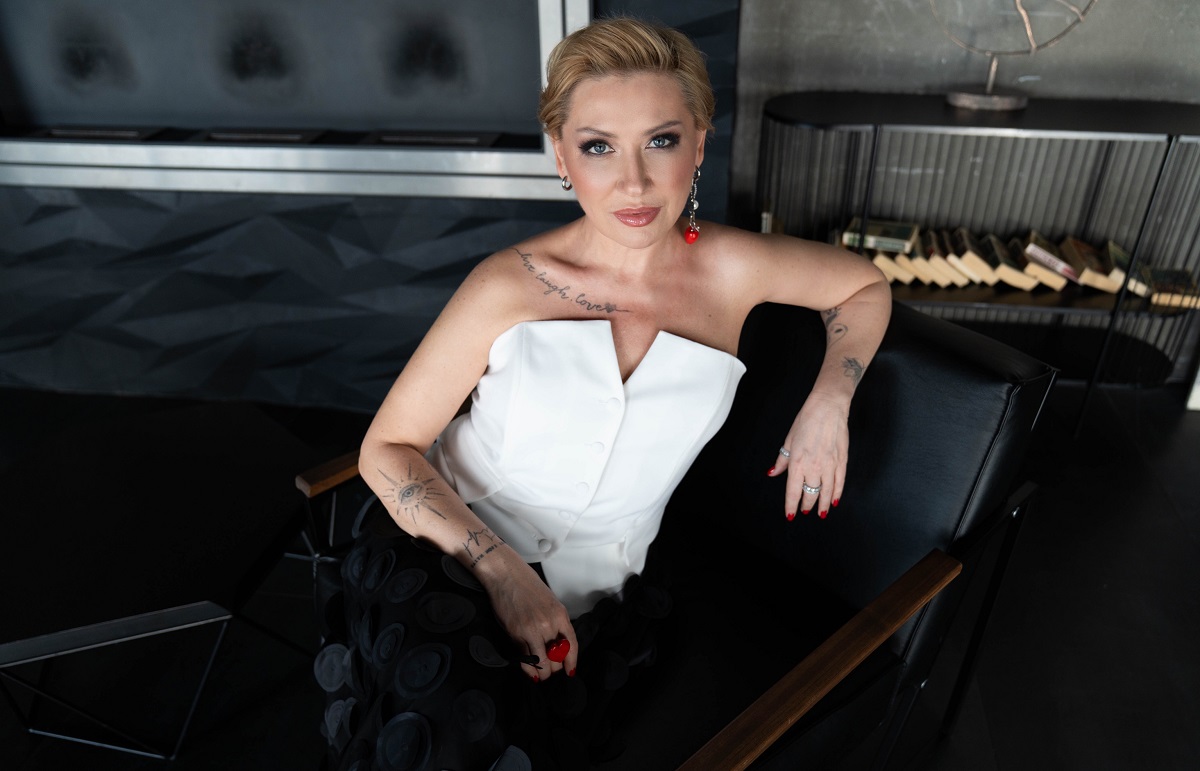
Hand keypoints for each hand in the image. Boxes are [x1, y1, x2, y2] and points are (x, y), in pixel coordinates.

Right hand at [478, 553, 578, 681]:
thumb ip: (554, 623)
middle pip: (556, 658)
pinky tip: (530, 671)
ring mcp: (532, 630)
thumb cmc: (527, 586)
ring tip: (540, 676)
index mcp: (560, 615)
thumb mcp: (549, 603)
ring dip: (541, 672)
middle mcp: (548, 624)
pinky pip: (524, 657)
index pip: (571, 645)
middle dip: (554, 669)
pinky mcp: (516, 633)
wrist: (506, 575)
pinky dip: (527, 667)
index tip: (570, 672)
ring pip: (541, 662)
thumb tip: (555, 646)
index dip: (572, 662)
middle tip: (550, 672)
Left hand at [767, 392, 848, 519]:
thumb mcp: (789, 440)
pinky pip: (840, 483)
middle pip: (810, 493)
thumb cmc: (807, 420)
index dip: (791, 505)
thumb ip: (782, 460)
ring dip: (822, 504)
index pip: (793, 491)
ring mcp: (829, 465)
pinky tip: (833, 501)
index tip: (790, 514)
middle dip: (807, 505)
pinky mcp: (842, 461)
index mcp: (797, 462)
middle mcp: (813, 466)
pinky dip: (836, 494)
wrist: (828, 408)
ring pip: (826, 492)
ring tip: (820, 512)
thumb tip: (773, 473)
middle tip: (804, 511)